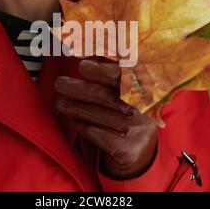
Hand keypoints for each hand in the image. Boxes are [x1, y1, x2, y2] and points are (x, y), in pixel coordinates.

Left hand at [55, 59, 158, 179]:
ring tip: (60, 102)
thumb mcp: (125, 92)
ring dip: (76, 107)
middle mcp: (148, 109)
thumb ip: (110, 73)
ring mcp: (141, 130)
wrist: (139, 156)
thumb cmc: (125, 115)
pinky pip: (100, 134)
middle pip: (109, 95)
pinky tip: (74, 121)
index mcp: (149, 89)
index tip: (82, 66)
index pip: (126, 75)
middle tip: (60, 83)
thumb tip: (84, 52)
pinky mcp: (130, 149)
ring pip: (101, 115)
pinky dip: (83, 126)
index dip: (103, 70)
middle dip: (81, 88)